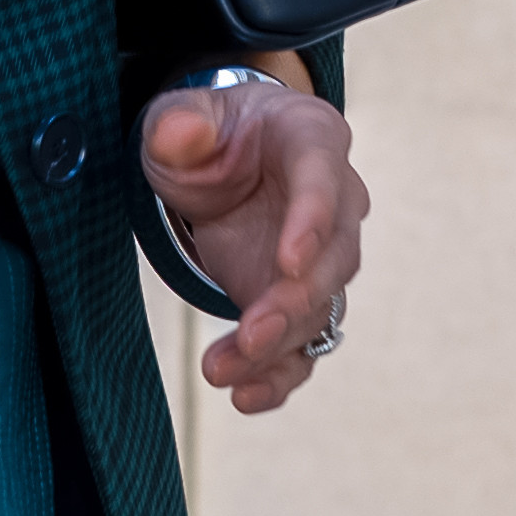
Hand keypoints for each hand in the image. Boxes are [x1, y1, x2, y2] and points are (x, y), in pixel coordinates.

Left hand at [138, 68, 368, 414]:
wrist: (223, 163)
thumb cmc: (211, 133)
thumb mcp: (182, 118)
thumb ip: (180, 124)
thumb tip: (179, 132)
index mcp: (312, 139)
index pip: (323, 178)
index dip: (312, 220)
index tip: (288, 262)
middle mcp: (336, 202)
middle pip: (332, 258)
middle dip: (293, 302)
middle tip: (253, 334)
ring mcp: (322, 257)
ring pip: (317, 309)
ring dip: (275, 347)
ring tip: (221, 371)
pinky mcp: (299, 301)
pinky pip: (302, 345)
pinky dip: (278, 376)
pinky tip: (245, 397)